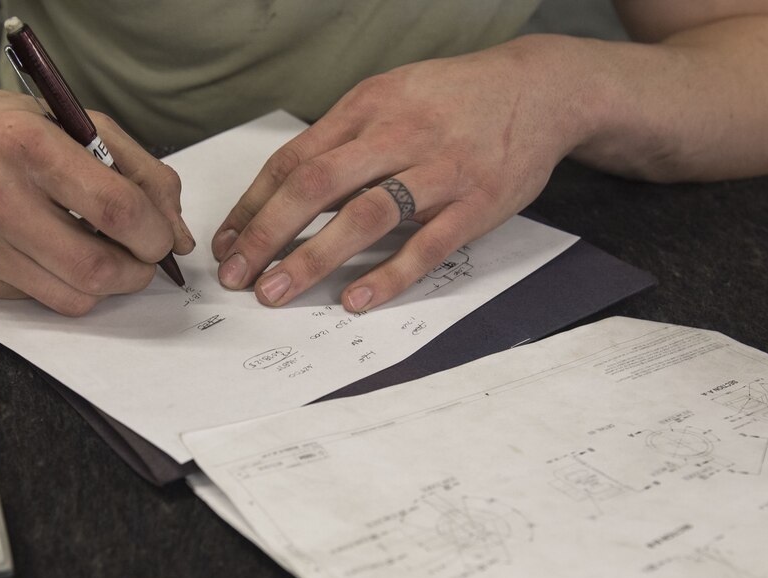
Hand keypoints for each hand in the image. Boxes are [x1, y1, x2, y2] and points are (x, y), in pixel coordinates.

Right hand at [0, 83, 193, 315]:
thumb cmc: (5, 129)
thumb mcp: (77, 123)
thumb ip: (140, 172)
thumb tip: (177, 234)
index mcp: (25, 143)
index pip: (115, 208)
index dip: (154, 233)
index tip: (161, 236)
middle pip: (96, 267)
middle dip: (138, 271)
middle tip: (141, 256)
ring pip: (72, 297)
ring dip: (106, 285)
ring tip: (104, 254)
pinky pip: (39, 302)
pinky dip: (62, 285)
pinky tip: (54, 253)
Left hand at [211, 36, 585, 311]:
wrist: (541, 88)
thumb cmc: (452, 100)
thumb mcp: (390, 97)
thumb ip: (342, 139)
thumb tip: (283, 191)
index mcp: (367, 107)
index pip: (294, 160)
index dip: (254, 206)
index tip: (226, 243)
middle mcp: (398, 135)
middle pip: (317, 186)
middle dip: (267, 234)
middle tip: (237, 276)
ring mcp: (440, 170)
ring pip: (366, 216)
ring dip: (313, 258)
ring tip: (276, 292)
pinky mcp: (477, 203)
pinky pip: (428, 245)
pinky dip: (389, 275)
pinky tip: (355, 299)